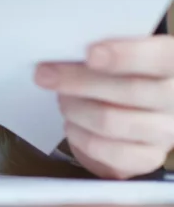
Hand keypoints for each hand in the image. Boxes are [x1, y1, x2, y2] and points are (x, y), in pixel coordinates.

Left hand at [35, 37, 173, 179]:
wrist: (128, 110)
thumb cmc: (115, 72)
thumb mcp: (112, 51)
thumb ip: (99, 48)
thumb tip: (63, 49)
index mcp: (172, 62)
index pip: (162, 57)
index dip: (126, 55)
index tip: (90, 54)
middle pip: (130, 91)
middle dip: (79, 81)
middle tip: (44, 74)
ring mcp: (165, 131)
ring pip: (112, 121)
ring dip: (75, 108)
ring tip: (61, 99)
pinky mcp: (148, 158)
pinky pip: (108, 151)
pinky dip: (80, 136)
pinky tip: (70, 123)